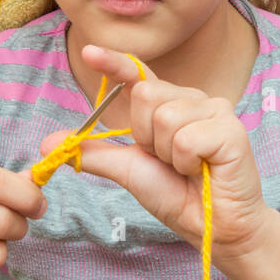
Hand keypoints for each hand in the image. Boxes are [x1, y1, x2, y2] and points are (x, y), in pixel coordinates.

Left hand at [37, 44, 274, 262]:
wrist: (210, 227)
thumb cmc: (177, 196)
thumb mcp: (128, 170)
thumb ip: (94, 152)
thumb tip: (49, 143)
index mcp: (169, 104)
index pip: (138, 75)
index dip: (114, 62)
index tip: (89, 53)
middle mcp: (192, 99)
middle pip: (146, 95)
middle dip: (146, 137)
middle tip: (168, 160)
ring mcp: (215, 110)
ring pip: (165, 117)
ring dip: (167, 154)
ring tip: (187, 167)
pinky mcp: (231, 129)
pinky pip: (186, 138)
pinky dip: (185, 162)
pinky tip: (202, 170)